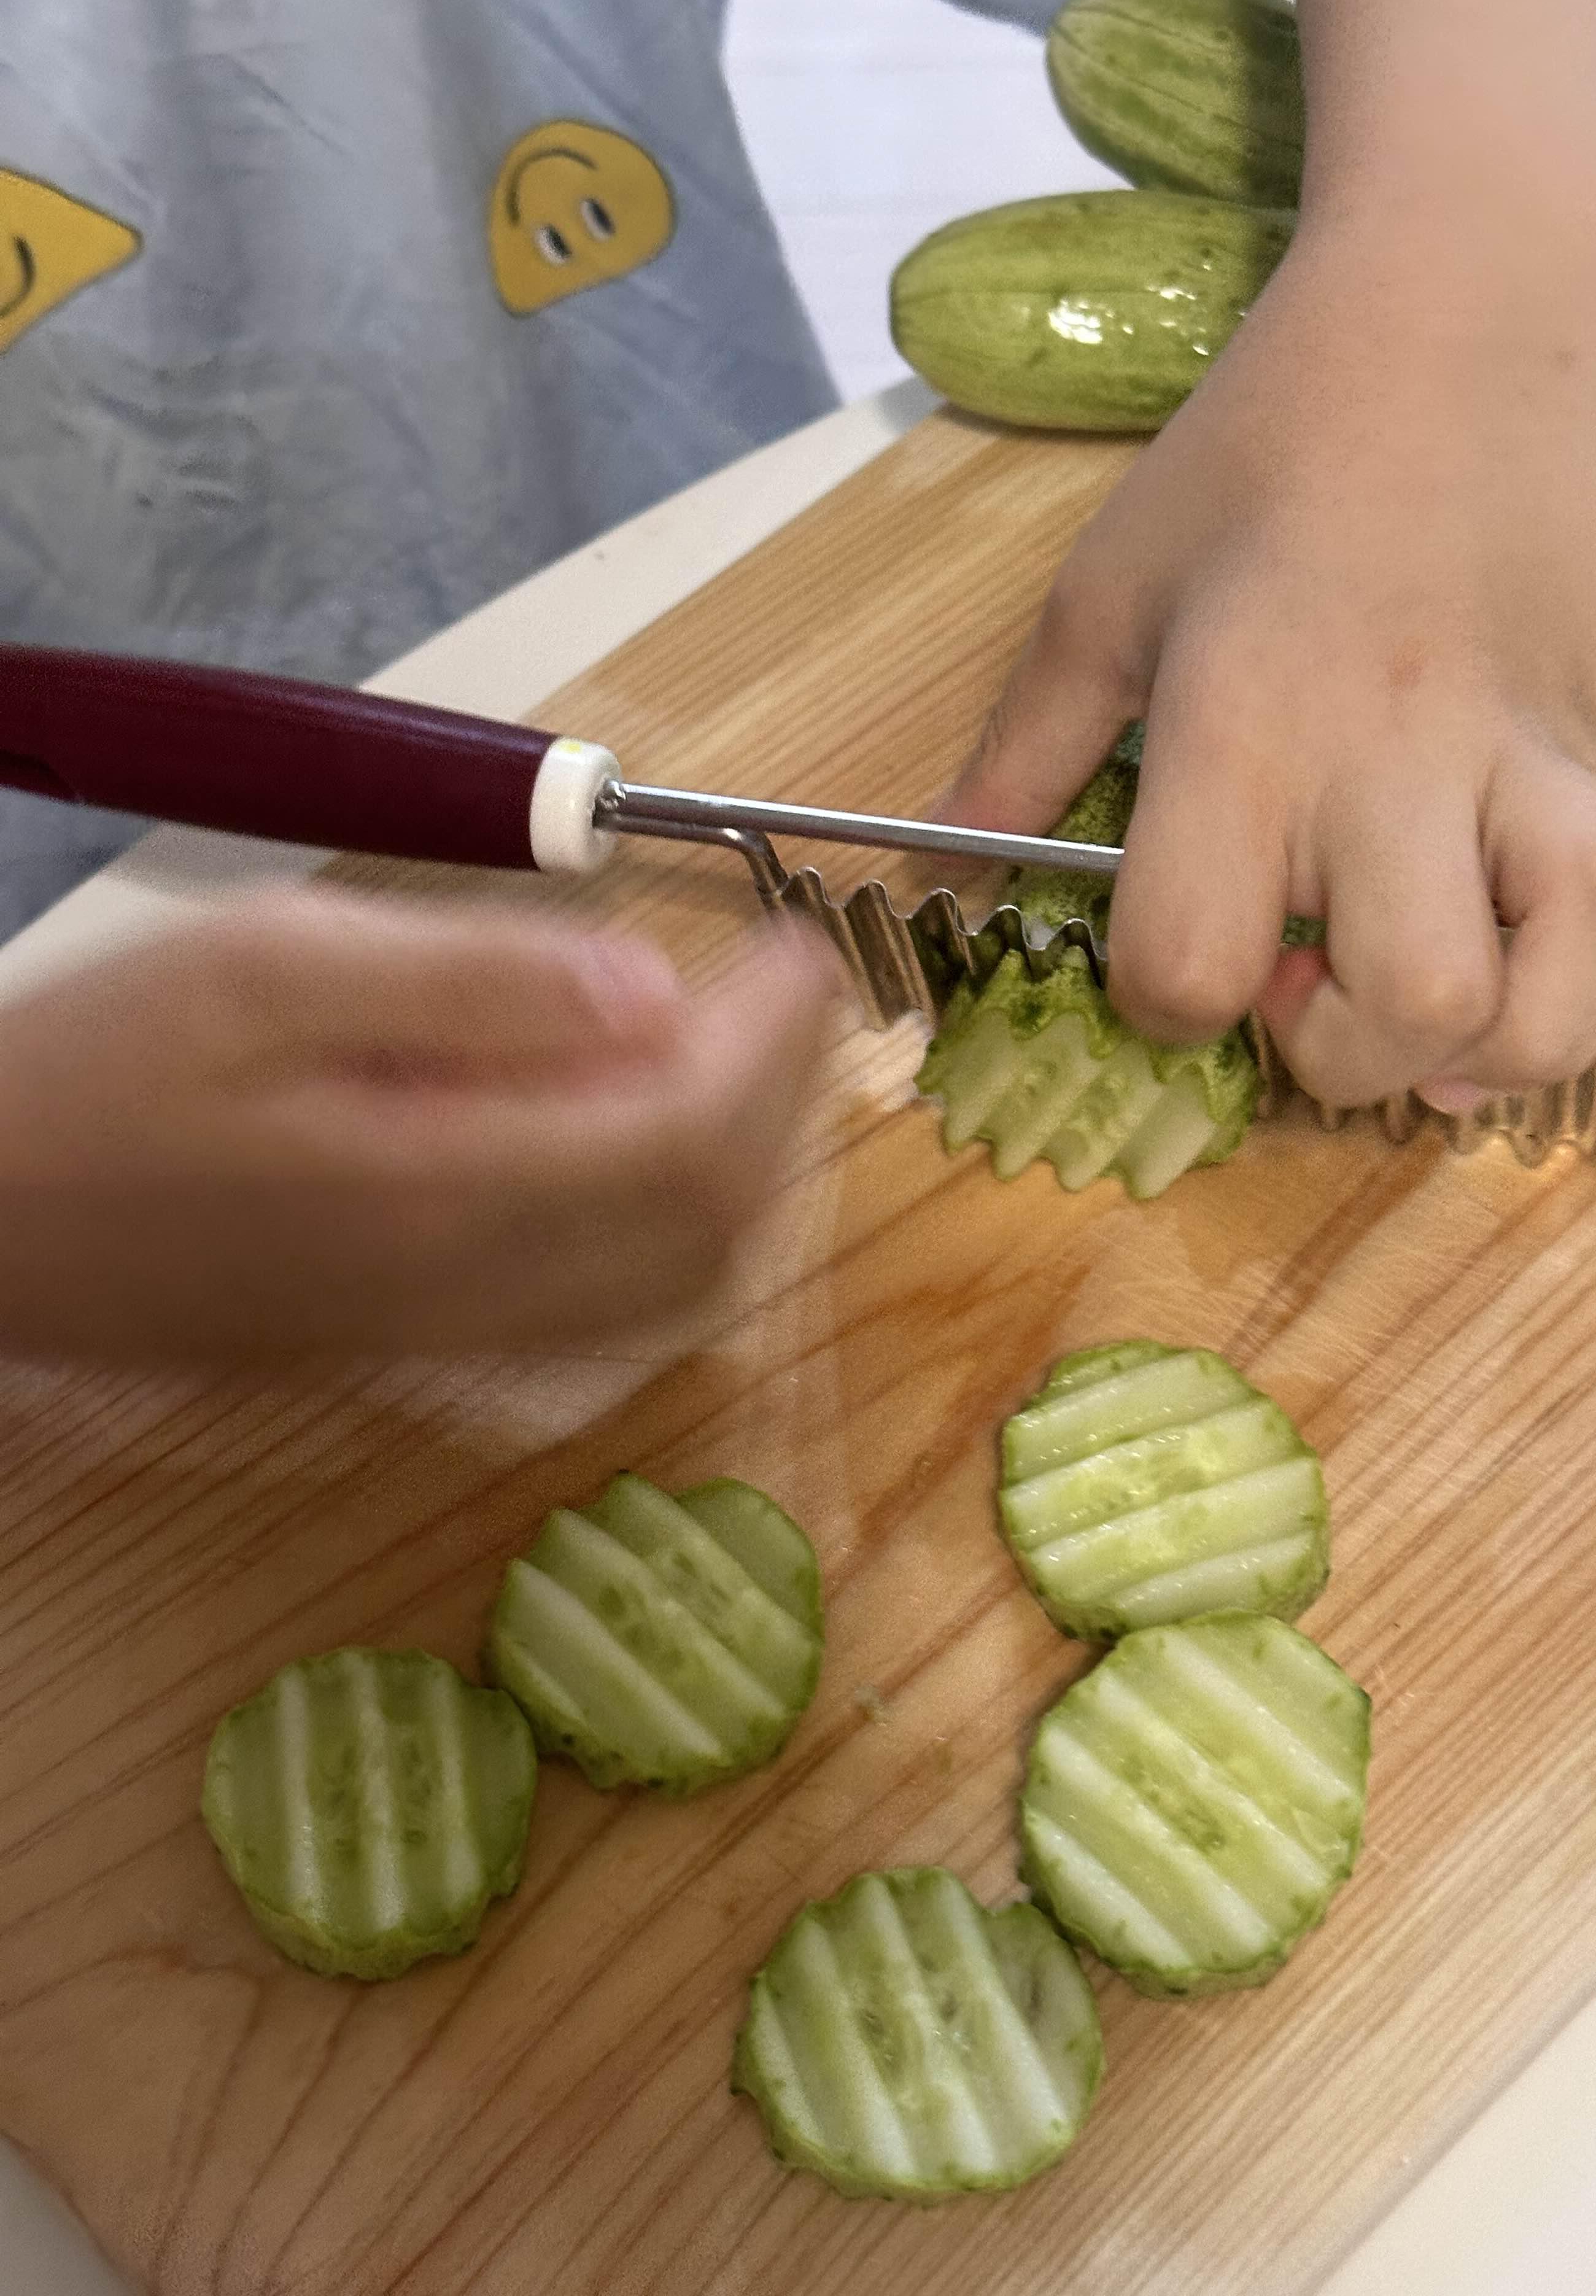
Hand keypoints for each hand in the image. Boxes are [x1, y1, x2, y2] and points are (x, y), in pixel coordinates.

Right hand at [0, 892, 838, 1358]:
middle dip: (782, 1104)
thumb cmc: (92, 1073)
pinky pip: (603, 1311)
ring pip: (671, 1285)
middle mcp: (472, 1289)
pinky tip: (638, 1140)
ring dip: (741, 1171)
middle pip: (709, 1223)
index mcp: (443, 1188)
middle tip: (787, 994)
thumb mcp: (267, 968)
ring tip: (737, 1053)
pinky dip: (670, 1228)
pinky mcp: (416, 1344)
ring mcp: (448, 1334)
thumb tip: (652, 993)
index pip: (688, 1135)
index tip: (804, 951)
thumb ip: (471, 985)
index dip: (775, 1045)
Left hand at [938, 217, 1595, 1160]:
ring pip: (1561, 988)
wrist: (1471, 308)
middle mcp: (1410, 761)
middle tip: (1304, 982)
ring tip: (1435, 1027)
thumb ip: (1023, 749)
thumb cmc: (1269, 449)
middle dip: (1336, 1051)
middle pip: (1405, 1001)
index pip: (1197, 961)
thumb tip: (932, 866)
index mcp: (1255, 722)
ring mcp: (1543, 769)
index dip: (1163, 1000)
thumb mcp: (1108, 588)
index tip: (1170, 956)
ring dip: (1492, 1053)